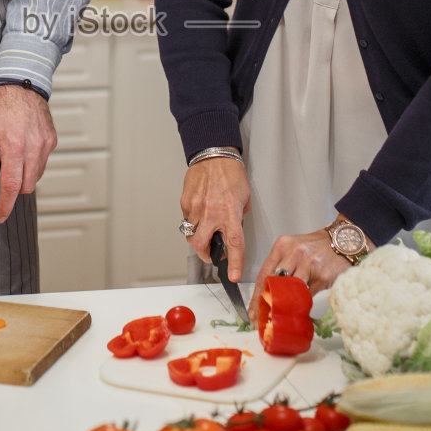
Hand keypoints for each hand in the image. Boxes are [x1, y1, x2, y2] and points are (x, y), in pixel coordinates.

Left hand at [0, 83, 56, 220]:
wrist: (21, 83)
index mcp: (14, 146)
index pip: (11, 186)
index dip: (5, 205)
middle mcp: (34, 147)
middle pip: (25, 186)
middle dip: (12, 190)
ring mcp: (45, 144)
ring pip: (35, 177)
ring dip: (22, 177)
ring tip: (10, 160)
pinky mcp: (52, 141)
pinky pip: (42, 164)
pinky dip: (31, 165)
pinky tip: (21, 153)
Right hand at [179, 156, 251, 281]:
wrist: (214, 154)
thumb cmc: (231, 174)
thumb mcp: (244, 199)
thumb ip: (238, 218)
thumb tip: (231, 231)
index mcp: (230, 212)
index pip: (234, 244)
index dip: (234, 263)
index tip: (233, 276)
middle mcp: (211, 211)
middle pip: (201, 245)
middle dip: (206, 255)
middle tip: (212, 253)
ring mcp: (195, 207)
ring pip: (190, 234)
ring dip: (199, 237)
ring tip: (206, 228)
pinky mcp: (185, 202)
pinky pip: (186, 219)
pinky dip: (193, 221)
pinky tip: (200, 211)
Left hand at [247, 228, 353, 315]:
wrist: (343, 241)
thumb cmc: (316, 247)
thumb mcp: (293, 249)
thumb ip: (280, 265)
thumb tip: (267, 293)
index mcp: (283, 246)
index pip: (264, 274)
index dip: (256, 297)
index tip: (253, 312)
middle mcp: (295, 253)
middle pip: (275, 284)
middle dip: (268, 304)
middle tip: (265, 318)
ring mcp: (309, 264)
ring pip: (292, 292)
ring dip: (287, 305)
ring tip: (284, 314)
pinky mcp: (322, 276)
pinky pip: (309, 295)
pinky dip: (304, 302)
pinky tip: (302, 306)